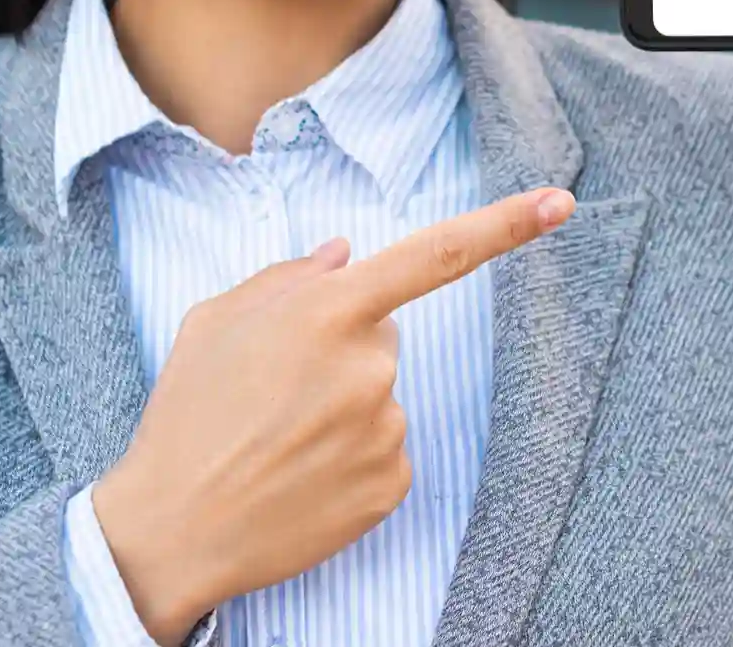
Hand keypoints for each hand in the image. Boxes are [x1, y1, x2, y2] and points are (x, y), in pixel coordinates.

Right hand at [91, 186, 576, 641]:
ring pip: (382, 395)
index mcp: (327, 311)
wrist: (173, 530)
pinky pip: (387, 448)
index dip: (504, 225)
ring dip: (342, 407)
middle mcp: (370, 366)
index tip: (559, 202)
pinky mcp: (393, 483)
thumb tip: (347, 253)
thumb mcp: (216, 320)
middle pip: (382, 336)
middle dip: (340, 349)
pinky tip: (301, 473)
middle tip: (275, 391)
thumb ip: (288, 277)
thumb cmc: (187, 415)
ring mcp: (387, 428)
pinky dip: (351, 457)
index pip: (435, 255)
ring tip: (277, 438)